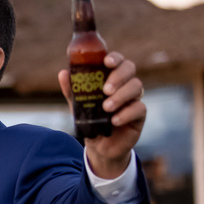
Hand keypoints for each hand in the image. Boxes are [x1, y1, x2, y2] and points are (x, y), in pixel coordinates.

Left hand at [59, 51, 146, 178]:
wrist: (99, 146)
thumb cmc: (90, 120)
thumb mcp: (78, 105)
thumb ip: (72, 90)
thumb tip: (63, 73)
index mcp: (111, 78)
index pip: (118, 61)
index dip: (115, 58)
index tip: (107, 62)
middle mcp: (125, 85)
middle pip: (130, 69)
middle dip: (118, 76)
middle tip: (106, 89)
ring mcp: (133, 98)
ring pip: (136, 87)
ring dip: (121, 96)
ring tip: (106, 107)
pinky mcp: (139, 115)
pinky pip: (139, 108)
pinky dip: (126, 113)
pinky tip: (114, 120)